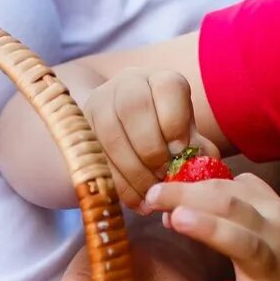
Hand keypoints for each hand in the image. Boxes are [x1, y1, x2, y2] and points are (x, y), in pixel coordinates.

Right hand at [85, 67, 215, 206]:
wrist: (131, 136)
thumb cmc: (168, 139)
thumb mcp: (187, 140)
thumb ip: (199, 154)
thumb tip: (198, 178)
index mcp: (161, 80)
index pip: (168, 87)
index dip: (174, 122)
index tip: (180, 151)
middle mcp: (128, 83)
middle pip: (134, 107)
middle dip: (151, 148)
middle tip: (163, 175)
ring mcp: (99, 104)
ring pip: (110, 132)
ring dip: (133, 170)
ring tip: (151, 192)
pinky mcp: (80, 129)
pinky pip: (94, 155)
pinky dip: (117, 182)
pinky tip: (135, 200)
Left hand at [144, 173, 279, 280]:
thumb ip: (245, 208)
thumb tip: (196, 196)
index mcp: (273, 213)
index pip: (228, 187)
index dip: (190, 183)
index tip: (157, 186)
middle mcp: (276, 235)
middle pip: (231, 206)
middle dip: (188, 195)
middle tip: (152, 194)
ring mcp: (278, 273)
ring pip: (246, 245)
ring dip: (212, 229)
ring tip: (177, 219)